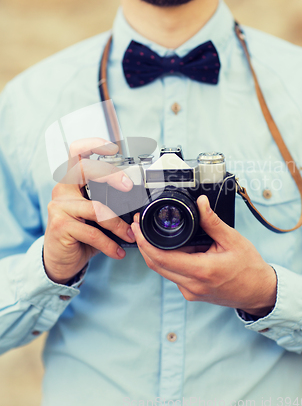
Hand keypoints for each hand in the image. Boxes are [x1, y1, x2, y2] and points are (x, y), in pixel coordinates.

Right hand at [44, 138, 134, 284]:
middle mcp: (62, 190)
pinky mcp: (61, 226)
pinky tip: (118, 251)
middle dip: (111, 174)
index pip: (77, 153)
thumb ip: (108, 204)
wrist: (60, 260)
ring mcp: (59, 207)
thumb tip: (138, 203)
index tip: (113, 148)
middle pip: (85, 169)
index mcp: (71, 182)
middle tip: (128, 186)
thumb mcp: (94, 216)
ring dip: (118, 224)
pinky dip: (110, 244)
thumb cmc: (80, 235)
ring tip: (129, 235)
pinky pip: (93, 233)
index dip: (93, 144)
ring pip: (96, 208)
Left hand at [131, 195, 276, 315]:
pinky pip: (173, 275)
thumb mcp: (232, 239)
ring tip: (163, 233)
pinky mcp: (191, 293)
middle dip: (144, 244)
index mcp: (201, 270)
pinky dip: (170, 260)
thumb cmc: (249, 268)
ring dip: (157, 252)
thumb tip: (201, 202)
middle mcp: (191, 285)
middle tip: (140, 226)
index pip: (161, 258)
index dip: (144, 242)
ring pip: (163, 270)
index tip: (137, 227)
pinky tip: (181, 248)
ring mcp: (190, 292)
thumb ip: (212, 221)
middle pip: (156, 265)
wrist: (259, 292)